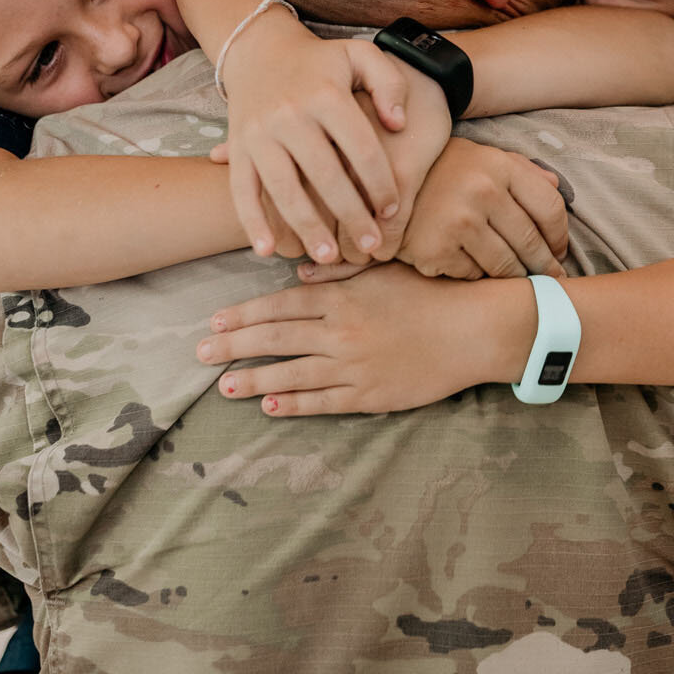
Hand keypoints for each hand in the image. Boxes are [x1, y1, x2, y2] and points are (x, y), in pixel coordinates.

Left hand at [196, 263, 531, 415]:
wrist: (473, 329)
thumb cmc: (432, 292)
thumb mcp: (385, 268)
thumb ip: (340, 267)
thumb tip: (298, 268)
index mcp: (342, 297)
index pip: (281, 305)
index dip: (244, 314)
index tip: (216, 320)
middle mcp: (341, 332)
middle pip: (275, 339)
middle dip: (233, 346)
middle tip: (200, 353)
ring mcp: (354, 366)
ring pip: (292, 374)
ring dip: (254, 380)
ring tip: (224, 385)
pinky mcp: (371, 394)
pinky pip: (324, 402)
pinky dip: (294, 404)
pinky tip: (270, 406)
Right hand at [216, 24, 422, 261]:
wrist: (260, 50)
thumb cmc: (322, 61)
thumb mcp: (361, 56)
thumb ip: (389, 84)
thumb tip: (397, 124)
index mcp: (326, 95)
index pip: (361, 148)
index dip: (380, 183)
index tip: (392, 210)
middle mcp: (289, 115)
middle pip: (325, 176)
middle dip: (351, 215)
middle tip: (370, 245)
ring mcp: (258, 134)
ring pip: (284, 189)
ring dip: (306, 227)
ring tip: (328, 257)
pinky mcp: (236, 148)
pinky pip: (241, 190)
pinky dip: (251, 222)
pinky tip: (268, 250)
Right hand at [322, 138, 565, 282]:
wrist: (379, 179)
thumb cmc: (440, 169)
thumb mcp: (481, 156)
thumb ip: (521, 169)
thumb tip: (558, 186)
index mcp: (500, 166)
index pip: (551, 209)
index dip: (560, 236)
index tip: (560, 250)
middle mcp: (483, 192)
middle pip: (532, 243)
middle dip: (546, 266)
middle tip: (551, 279)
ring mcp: (458, 223)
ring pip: (506, 266)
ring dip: (516, 277)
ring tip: (519, 281)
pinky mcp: (436, 250)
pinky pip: (473, 276)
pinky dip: (477, 276)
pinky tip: (473, 269)